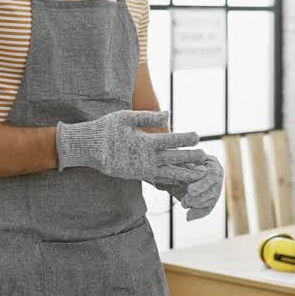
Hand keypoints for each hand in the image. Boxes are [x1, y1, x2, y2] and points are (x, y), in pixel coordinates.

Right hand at [56, 110, 205, 185]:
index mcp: (145, 142)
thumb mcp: (126, 118)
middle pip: (174, 158)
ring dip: (185, 173)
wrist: (89, 149)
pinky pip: (158, 179)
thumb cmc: (107, 129)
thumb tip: (168, 114)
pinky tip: (181, 181)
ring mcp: (142, 169)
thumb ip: (148, 117)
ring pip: (169, 173)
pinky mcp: (138, 175)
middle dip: (191, 158)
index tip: (198, 135)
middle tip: (206, 157)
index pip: (171, 140)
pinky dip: (171, 180)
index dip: (186, 138)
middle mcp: (146, 158)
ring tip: (200, 175)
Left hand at [157, 155, 222, 220]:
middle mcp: (217, 174)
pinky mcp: (210, 198)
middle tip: (185, 200)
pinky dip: (198, 213)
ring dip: (197, 205)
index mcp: (212, 163)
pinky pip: (207, 209)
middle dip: (199, 198)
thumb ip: (185, 169)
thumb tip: (193, 172)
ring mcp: (216, 187)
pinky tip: (188, 216)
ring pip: (211, 201)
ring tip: (183, 203)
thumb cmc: (175, 164)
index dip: (202, 185)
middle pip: (214, 190)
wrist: (170, 172)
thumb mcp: (179, 164)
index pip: (212, 175)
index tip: (190, 190)